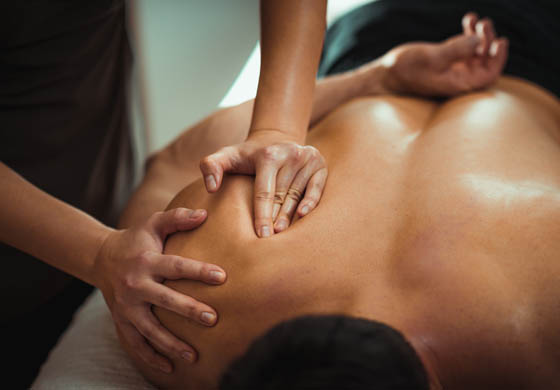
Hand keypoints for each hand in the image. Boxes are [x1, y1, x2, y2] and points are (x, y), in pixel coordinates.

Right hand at [93, 208, 226, 372]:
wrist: (102, 258)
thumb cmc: (137, 240)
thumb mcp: (153, 223)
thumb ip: (177, 217)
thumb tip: (205, 213)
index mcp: (147, 261)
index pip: (176, 266)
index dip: (198, 271)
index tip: (222, 277)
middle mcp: (136, 285)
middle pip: (164, 300)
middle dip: (188, 310)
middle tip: (212, 319)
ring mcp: (127, 307)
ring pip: (149, 329)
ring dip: (171, 344)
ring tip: (194, 356)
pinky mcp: (122, 321)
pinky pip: (135, 344)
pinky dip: (150, 358)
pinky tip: (169, 368)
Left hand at [200, 130, 326, 236]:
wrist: (274, 139)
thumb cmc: (247, 155)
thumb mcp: (226, 156)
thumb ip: (210, 166)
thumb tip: (211, 187)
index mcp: (268, 154)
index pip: (264, 192)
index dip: (262, 216)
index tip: (260, 236)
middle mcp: (290, 154)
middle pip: (281, 195)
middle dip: (275, 219)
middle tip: (269, 241)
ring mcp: (307, 159)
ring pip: (297, 195)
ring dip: (290, 216)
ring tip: (281, 235)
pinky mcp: (319, 165)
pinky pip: (317, 188)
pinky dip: (311, 202)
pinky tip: (303, 216)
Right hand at [376, 12, 507, 96]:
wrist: (386, 74)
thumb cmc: (406, 70)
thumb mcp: (432, 58)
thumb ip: (456, 51)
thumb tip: (478, 41)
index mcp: (458, 84)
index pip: (489, 75)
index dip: (499, 59)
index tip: (500, 42)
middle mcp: (459, 78)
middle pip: (485, 61)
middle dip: (488, 41)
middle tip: (484, 24)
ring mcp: (453, 68)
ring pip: (476, 51)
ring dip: (480, 34)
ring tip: (476, 19)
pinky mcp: (446, 59)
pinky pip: (464, 45)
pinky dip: (469, 33)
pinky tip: (469, 19)